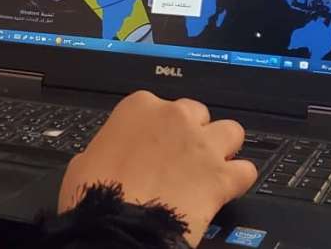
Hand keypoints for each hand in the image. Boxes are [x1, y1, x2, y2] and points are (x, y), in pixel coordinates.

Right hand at [59, 91, 256, 246]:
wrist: (117, 227)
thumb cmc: (96, 196)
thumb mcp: (84, 161)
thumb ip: (106, 146)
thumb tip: (106, 155)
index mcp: (138, 108)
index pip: (157, 104)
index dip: (157, 127)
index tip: (154, 142)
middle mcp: (174, 118)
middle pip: (197, 113)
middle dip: (192, 133)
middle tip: (181, 156)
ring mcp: (201, 145)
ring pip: (231, 132)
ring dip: (223, 148)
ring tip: (211, 167)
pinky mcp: (221, 175)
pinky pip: (246, 170)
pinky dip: (238, 180)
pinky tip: (226, 189)